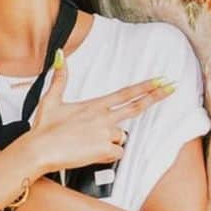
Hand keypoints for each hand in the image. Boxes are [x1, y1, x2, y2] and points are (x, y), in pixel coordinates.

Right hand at [26, 57, 174, 175]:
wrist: (39, 150)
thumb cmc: (44, 128)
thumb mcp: (51, 99)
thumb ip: (60, 78)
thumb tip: (60, 55)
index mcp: (94, 105)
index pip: (125, 93)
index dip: (145, 86)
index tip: (160, 79)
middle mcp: (103, 118)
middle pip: (136, 107)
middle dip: (156, 96)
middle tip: (172, 87)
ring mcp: (105, 134)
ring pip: (121, 137)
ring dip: (111, 140)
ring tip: (88, 142)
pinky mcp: (104, 151)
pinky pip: (117, 153)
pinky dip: (107, 155)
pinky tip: (91, 153)